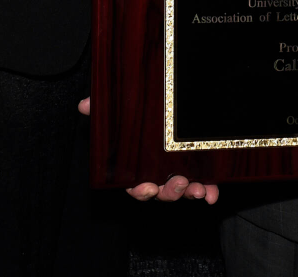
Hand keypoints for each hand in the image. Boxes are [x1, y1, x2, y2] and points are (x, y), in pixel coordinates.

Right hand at [77, 97, 218, 204]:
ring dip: (189, 193)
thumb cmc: (134, 116)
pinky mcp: (196, 171)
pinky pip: (202, 186)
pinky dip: (209, 191)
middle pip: (160, 192)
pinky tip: (213, 193)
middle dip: (169, 192)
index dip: (140, 191)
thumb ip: (103, 109)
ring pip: (181, 191)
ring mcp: (176, 174)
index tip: (147, 188)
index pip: (135, 186)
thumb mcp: (119, 110)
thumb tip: (84, 104)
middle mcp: (156, 175)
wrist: (169, 105)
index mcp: (136, 168)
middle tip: (179, 183)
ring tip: (198, 188)